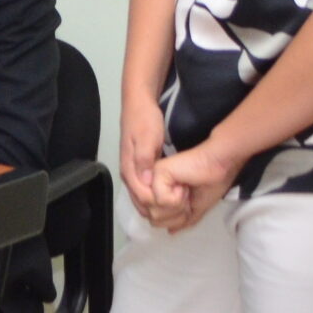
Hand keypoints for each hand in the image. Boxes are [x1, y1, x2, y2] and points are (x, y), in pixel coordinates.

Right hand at [117, 89, 168, 220]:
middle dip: (161, 209)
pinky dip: (159, 200)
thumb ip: (145, 159)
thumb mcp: (147, 137)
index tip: (180, 198)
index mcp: (129, 169)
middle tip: (183, 204)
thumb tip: (146, 182)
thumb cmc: (144, 120)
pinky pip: (147, 194)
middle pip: (142, 204)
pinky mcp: (140, 172)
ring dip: (161, 206)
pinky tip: (173, 198)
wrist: (139, 104)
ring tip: (181, 202)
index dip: (161, 202)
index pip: (143, 198)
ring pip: (144, 202)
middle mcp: (129, 176)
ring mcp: (134, 174)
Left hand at [146, 138, 241, 232]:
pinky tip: (183, 184)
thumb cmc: (211, 183)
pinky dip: (176, 199)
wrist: (219, 166)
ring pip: (154, 212)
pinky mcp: (156, 172)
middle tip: (187, 198)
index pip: (154, 219)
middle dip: (174, 215)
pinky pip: (160, 200)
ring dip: (176, 207)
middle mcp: (151, 185)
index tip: (187, 205)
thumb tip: (170, 232)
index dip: (173, 220)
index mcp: (159, 192)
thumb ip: (181, 220)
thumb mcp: (195, 208)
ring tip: (185, 190)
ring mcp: (152, 178)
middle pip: (152, 218)